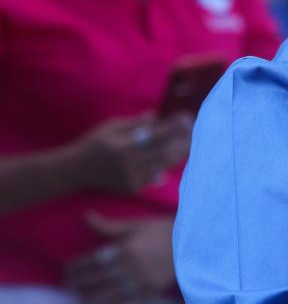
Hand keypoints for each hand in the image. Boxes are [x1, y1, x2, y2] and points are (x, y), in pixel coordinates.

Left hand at [65, 214, 176, 303]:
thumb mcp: (137, 224)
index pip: (94, 259)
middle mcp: (130, 265)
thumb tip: (86, 217)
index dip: (78, 266)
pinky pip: (125, 301)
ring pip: (109, 292)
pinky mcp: (149, 290)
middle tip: (66, 286)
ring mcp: (139, 280)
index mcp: (125, 247)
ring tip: (78, 301)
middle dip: (80, 282)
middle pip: (98, 277)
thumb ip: (110, 226)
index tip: (66, 270)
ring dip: (91, 298)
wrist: (192, 243)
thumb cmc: (164, 230)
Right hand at [68, 114, 192, 193]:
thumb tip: (157, 115)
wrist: (76, 171)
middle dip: (183, 141)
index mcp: (124, 147)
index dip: (174, 127)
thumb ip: (135, 123)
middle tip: (196, 131)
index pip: (156, 136)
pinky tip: (177, 154)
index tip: (187, 118)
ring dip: (179, 153)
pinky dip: (167, 164)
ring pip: (164, 165)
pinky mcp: (134, 188)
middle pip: (165, 153)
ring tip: (191, 141)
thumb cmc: (95, 143)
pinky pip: (156, 175)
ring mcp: (132, 179)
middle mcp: (129, 165)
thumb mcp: (111, 127)